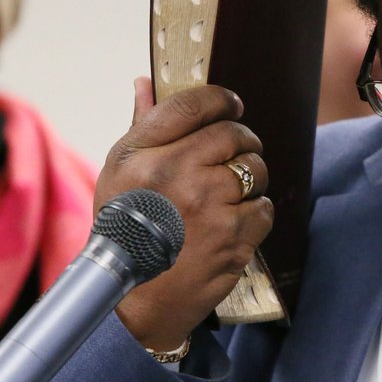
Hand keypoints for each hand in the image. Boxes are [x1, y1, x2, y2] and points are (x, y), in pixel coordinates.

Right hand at [98, 77, 273, 350]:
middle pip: (233, 134)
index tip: (231, 105)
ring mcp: (208, 205)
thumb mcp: (118, 173)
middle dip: (242, 142)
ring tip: (229, 196)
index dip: (221, 100)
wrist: (134, 298)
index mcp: (144, 153)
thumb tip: (146, 83)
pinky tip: (232, 224)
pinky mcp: (233, 236)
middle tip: (238, 153)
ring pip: (254, 170)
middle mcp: (176, 173)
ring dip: (250, 179)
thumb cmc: (124, 229)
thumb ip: (142, 126)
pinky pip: (263, 207)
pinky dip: (254, 214)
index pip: (193, 104)